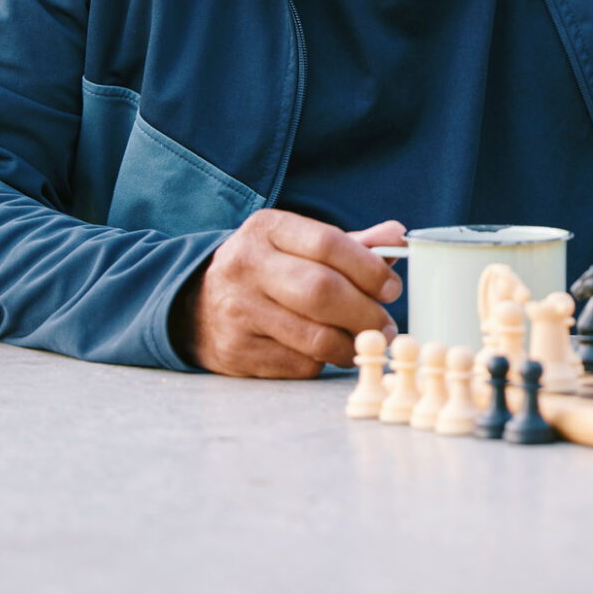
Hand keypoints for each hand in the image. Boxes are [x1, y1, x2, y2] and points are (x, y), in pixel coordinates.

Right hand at [172, 210, 404, 377]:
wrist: (195, 306)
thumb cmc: (265, 271)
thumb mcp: (298, 245)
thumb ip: (350, 244)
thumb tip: (398, 237)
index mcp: (267, 229)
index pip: (329, 244)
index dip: (370, 269)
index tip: (392, 288)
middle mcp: (246, 266)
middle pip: (323, 292)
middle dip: (366, 313)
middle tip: (385, 326)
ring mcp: (238, 311)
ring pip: (315, 336)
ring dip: (352, 344)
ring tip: (366, 342)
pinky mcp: (237, 351)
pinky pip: (299, 364)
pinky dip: (324, 362)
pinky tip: (330, 353)